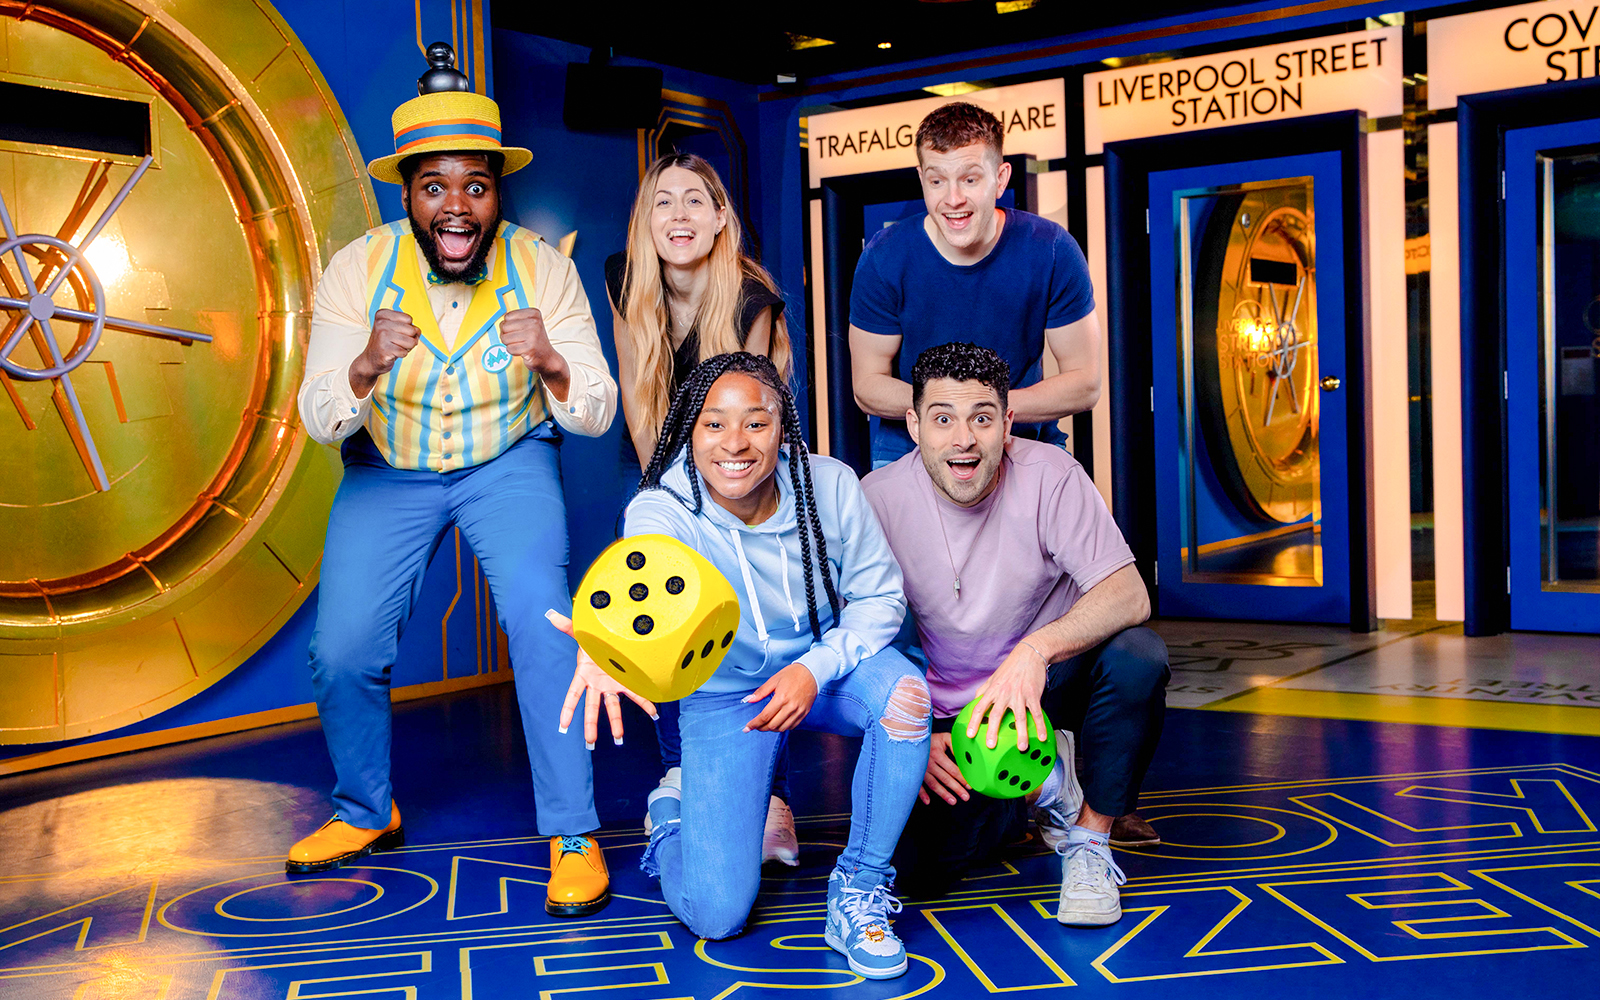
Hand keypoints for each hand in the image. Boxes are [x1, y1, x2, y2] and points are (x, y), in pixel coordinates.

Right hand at [350, 309, 419, 394]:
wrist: (371, 359)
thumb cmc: (387, 342)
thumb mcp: (396, 328)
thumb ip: (409, 326)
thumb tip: (418, 331)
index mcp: (382, 314)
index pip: (409, 319)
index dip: (408, 328)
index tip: (397, 332)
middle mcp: (381, 323)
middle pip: (412, 330)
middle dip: (410, 339)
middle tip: (397, 342)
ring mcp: (382, 336)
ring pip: (411, 342)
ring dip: (407, 347)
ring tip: (396, 347)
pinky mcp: (384, 349)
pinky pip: (405, 352)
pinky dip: (402, 354)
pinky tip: (392, 353)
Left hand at [500, 307, 564, 376]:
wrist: (548, 357)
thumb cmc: (535, 341)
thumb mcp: (529, 324)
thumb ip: (515, 320)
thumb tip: (501, 324)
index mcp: (534, 313)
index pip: (507, 316)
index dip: (508, 325)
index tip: (518, 331)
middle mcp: (534, 322)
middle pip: (504, 327)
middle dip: (507, 335)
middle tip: (518, 339)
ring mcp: (532, 335)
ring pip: (505, 338)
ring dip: (509, 344)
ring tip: (520, 345)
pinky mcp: (529, 348)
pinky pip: (509, 349)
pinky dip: (513, 352)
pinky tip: (522, 351)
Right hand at [547, 610, 656, 747]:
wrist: (612, 639)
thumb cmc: (594, 639)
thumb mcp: (582, 632)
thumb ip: (568, 626)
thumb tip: (550, 615)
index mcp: (584, 674)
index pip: (573, 695)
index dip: (568, 710)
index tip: (562, 726)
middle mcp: (597, 684)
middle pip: (593, 707)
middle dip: (591, 724)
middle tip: (590, 742)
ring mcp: (612, 686)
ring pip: (613, 707)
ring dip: (616, 723)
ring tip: (619, 739)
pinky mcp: (626, 683)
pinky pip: (637, 695)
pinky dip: (646, 703)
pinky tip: (654, 713)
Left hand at [743, 663, 817, 732]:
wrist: (812, 673)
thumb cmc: (792, 674)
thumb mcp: (774, 680)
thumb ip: (760, 692)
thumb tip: (748, 700)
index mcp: (781, 698)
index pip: (764, 717)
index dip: (754, 724)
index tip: (747, 728)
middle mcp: (790, 707)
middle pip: (772, 725)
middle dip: (761, 728)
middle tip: (755, 726)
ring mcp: (798, 712)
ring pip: (782, 728)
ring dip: (771, 729)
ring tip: (766, 725)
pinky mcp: (804, 713)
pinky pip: (792, 726)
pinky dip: (783, 727)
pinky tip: (778, 723)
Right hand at [920, 731, 970, 805]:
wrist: (910, 737)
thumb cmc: (930, 738)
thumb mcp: (944, 737)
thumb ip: (955, 745)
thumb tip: (964, 757)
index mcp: (937, 754)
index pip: (953, 769)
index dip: (962, 778)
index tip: (969, 785)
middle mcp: (929, 763)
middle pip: (945, 778)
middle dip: (956, 789)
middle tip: (966, 797)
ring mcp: (920, 769)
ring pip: (933, 784)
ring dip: (943, 794)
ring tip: (953, 801)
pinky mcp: (914, 773)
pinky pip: (918, 785)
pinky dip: (922, 794)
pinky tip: (928, 801)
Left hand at [966, 641, 1049, 751]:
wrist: (1029, 654)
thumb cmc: (1010, 667)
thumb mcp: (993, 678)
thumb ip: (984, 690)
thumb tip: (975, 702)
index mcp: (992, 690)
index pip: (979, 708)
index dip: (973, 722)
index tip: (970, 735)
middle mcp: (1004, 694)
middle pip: (996, 715)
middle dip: (992, 731)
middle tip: (990, 745)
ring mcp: (1019, 695)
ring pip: (1019, 718)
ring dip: (1021, 734)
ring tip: (1021, 748)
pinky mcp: (1033, 695)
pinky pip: (1037, 713)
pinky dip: (1040, 726)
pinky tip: (1042, 737)